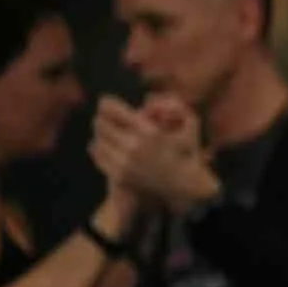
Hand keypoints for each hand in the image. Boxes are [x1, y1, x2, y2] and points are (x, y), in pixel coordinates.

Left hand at [90, 94, 219, 213]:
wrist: (184, 186)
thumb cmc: (186, 152)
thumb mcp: (190, 124)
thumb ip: (174, 105)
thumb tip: (147, 99)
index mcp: (149, 131)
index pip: (109, 108)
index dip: (106, 103)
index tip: (107, 103)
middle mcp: (133, 146)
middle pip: (100, 123)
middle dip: (103, 119)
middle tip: (108, 119)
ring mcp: (124, 163)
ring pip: (97, 139)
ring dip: (102, 134)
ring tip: (111, 134)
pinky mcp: (119, 175)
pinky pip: (98, 155)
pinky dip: (100, 149)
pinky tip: (110, 148)